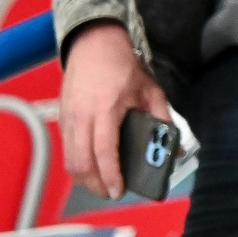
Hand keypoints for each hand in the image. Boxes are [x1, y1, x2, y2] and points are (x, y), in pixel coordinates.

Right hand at [59, 21, 171, 199]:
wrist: (94, 43)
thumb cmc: (123, 65)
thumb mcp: (151, 90)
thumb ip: (163, 118)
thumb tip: (175, 145)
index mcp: (106, 108)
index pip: (103, 151)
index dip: (110, 175)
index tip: (118, 190)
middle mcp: (82, 116)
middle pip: (80, 162)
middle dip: (95, 184)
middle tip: (111, 193)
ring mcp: (68, 117)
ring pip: (69, 159)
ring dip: (84, 177)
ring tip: (101, 185)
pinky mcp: (61, 117)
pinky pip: (65, 148)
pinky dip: (76, 163)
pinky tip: (90, 168)